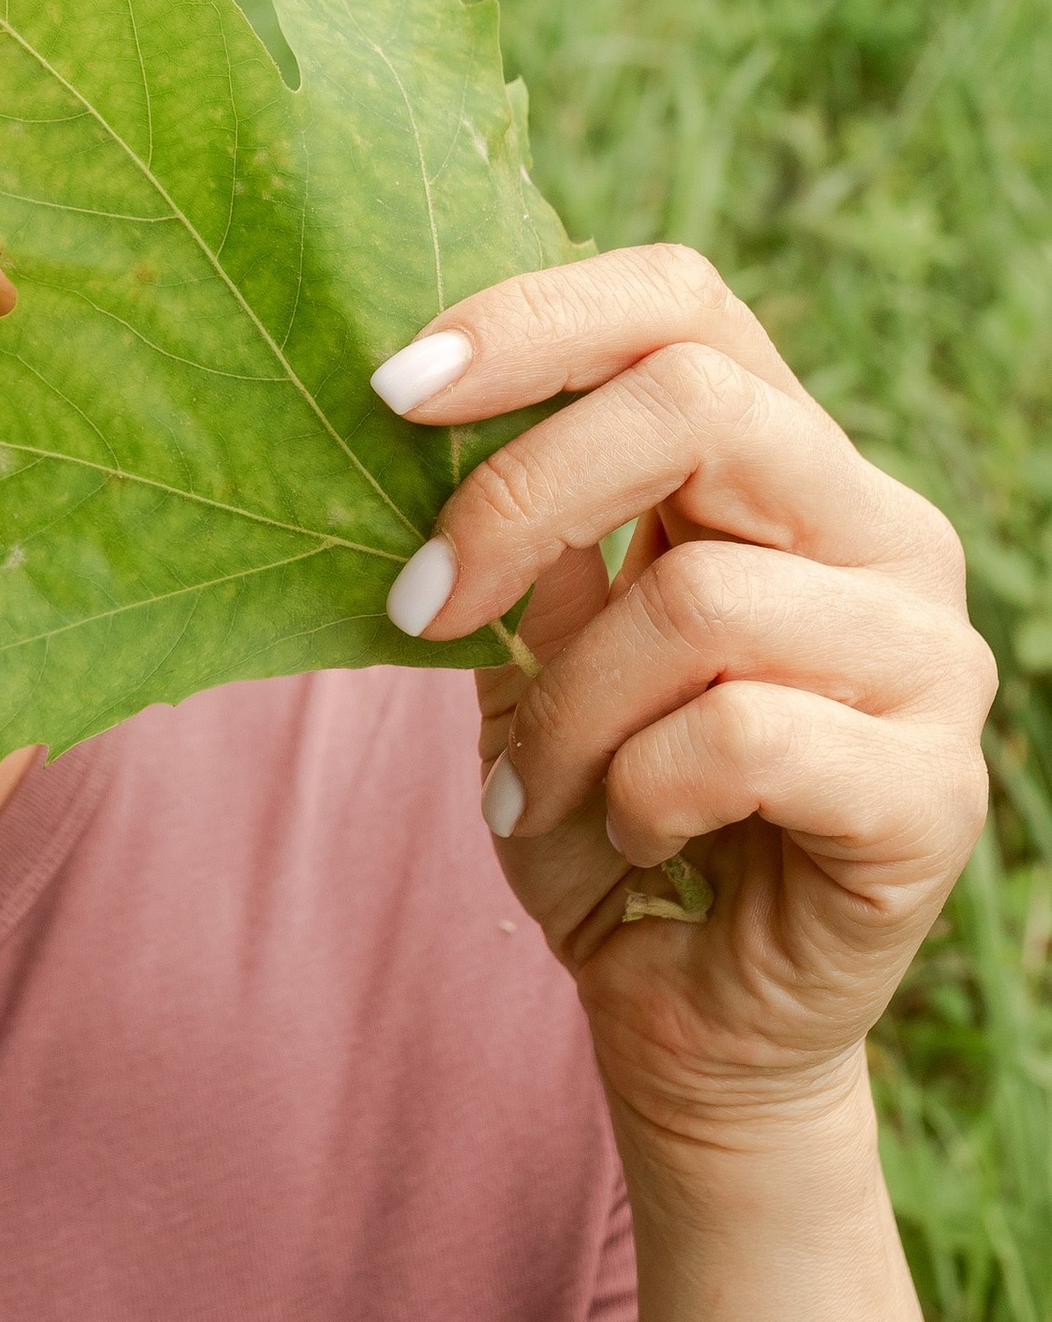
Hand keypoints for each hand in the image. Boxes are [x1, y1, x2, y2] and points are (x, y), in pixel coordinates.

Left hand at [374, 245, 995, 1159]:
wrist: (691, 1019)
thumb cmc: (605, 810)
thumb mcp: (531, 651)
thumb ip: (519, 534)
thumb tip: (416, 402)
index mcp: (783, 468)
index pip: (685, 303)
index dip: (535, 318)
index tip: (391, 386)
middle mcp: (880, 533)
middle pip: (696, 403)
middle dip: (518, 500)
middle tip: (416, 608)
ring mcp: (926, 657)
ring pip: (699, 596)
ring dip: (566, 708)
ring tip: (535, 790)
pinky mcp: (931, 789)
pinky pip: (743, 736)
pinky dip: (640, 792)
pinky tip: (632, 839)